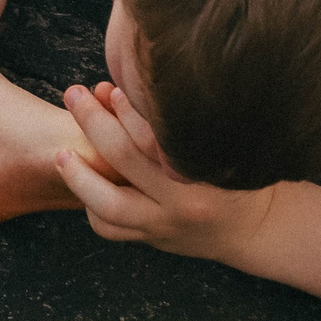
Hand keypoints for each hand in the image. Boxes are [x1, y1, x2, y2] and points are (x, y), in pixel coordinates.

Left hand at [57, 81, 278, 261]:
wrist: (257, 229)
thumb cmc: (241, 174)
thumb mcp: (229, 144)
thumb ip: (191, 120)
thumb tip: (145, 81)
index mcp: (205, 172)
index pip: (156, 136)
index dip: (128, 109)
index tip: (109, 88)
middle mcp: (183, 202)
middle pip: (124, 160)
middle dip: (93, 122)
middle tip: (73, 94)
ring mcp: (165, 226)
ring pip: (108, 207)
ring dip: (79, 177)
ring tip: (62, 153)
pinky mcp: (152, 239)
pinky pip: (110, 229)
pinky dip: (91, 207)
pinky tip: (84, 183)